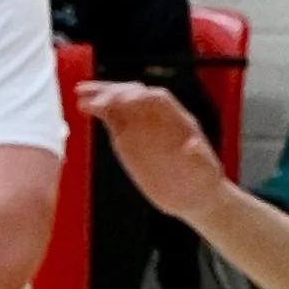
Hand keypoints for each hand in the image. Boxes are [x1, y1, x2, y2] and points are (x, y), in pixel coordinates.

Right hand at [77, 82, 224, 221]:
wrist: (194, 195)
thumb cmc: (203, 182)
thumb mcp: (206, 172)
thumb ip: (199, 158)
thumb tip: (193, 146)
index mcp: (179, 121)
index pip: (158, 100)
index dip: (140, 97)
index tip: (122, 100)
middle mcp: (159, 119)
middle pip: (135, 95)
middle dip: (115, 93)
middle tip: (94, 97)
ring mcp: (143, 127)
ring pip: (120, 104)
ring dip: (101, 96)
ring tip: (81, 96)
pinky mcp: (129, 138)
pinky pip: (113, 119)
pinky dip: (99, 111)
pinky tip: (85, 107)